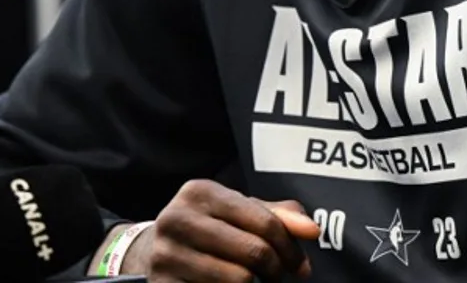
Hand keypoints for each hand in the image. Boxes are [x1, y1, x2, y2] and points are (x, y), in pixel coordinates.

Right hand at [133, 179, 319, 281]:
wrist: (154, 250)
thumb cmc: (211, 227)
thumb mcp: (240, 212)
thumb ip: (278, 216)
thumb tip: (312, 230)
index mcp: (199, 192)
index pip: (264, 221)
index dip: (291, 247)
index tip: (301, 265)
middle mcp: (177, 219)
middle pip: (254, 253)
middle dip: (277, 269)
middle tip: (279, 275)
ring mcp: (166, 255)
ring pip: (238, 280)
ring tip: (255, 280)